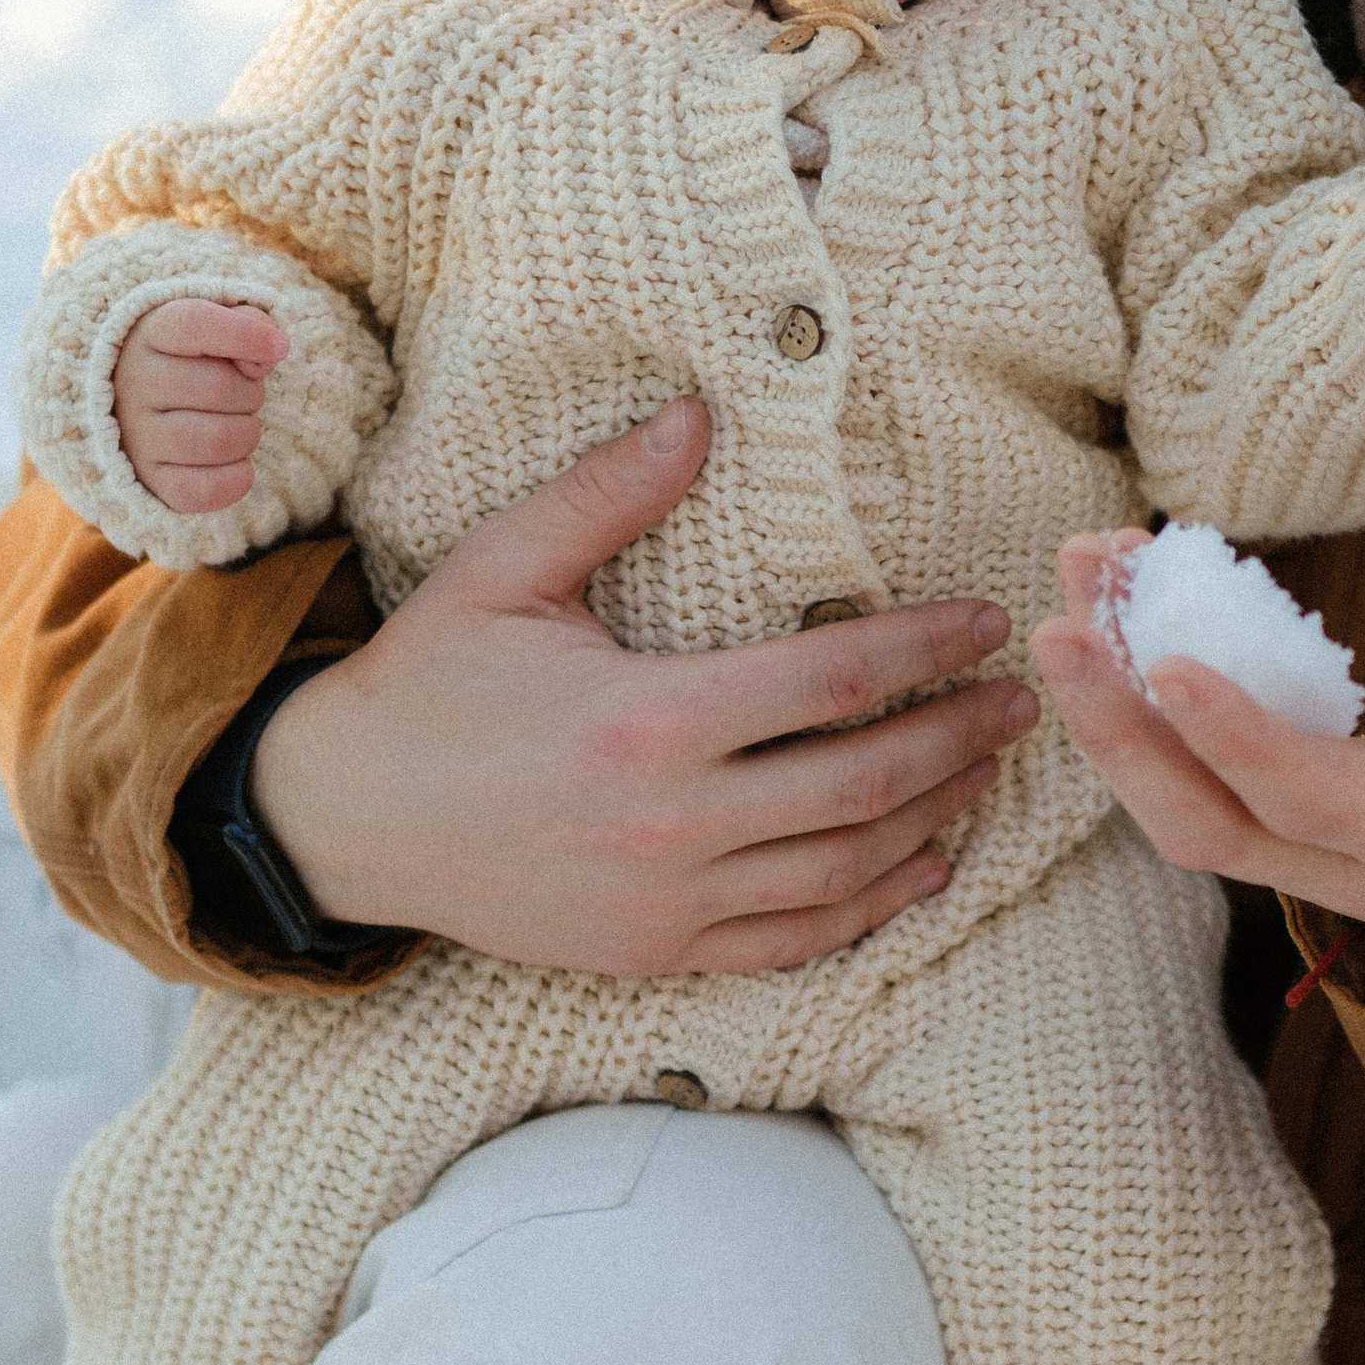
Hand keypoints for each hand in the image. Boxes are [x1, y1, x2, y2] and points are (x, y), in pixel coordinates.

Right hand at [114, 298, 288, 511]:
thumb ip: (250, 323)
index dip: (245, 335)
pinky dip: (236, 478)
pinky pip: (205, 490)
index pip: (196, 324)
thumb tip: (267, 354)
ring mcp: (138, 434)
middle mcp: (134, 382)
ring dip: (247, 435)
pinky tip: (234, 461)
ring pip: (218, 440)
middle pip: (219, 388)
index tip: (279, 347)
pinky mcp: (149, 479)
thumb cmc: (198, 358)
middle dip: (252, 393)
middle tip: (245, 395)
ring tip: (238, 427)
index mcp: (152, 333)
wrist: (150, 405)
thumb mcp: (221, 325)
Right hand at [251, 399, 1037, 978]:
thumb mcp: (502, 572)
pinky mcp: (660, 951)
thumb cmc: (426, 686)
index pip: (834, 679)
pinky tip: (926, 869)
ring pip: (847, 867)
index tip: (984, 620)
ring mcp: (673, 900)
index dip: (926, 647)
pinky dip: (874, 908)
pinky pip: (797, 939)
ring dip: (935, 819)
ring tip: (988, 771)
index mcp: (651, 719)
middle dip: (959, 737)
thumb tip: (698, 413)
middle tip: (1019, 700)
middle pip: (867, 781)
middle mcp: (677, 822)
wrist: (345, 821)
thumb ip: (607, 495)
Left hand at [1035, 533, 1364, 958]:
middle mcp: (1336, 863)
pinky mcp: (1259, 826)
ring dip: (1105, 705)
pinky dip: (1129, 700)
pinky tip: (1107, 607)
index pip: (1308, 797)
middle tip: (1063, 623)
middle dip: (1120, 731)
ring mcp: (1287, 856)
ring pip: (1171, 808)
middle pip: (1201, 824)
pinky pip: (1179, 778)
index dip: (1235, 736)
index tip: (1167, 660)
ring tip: (1075, 585)